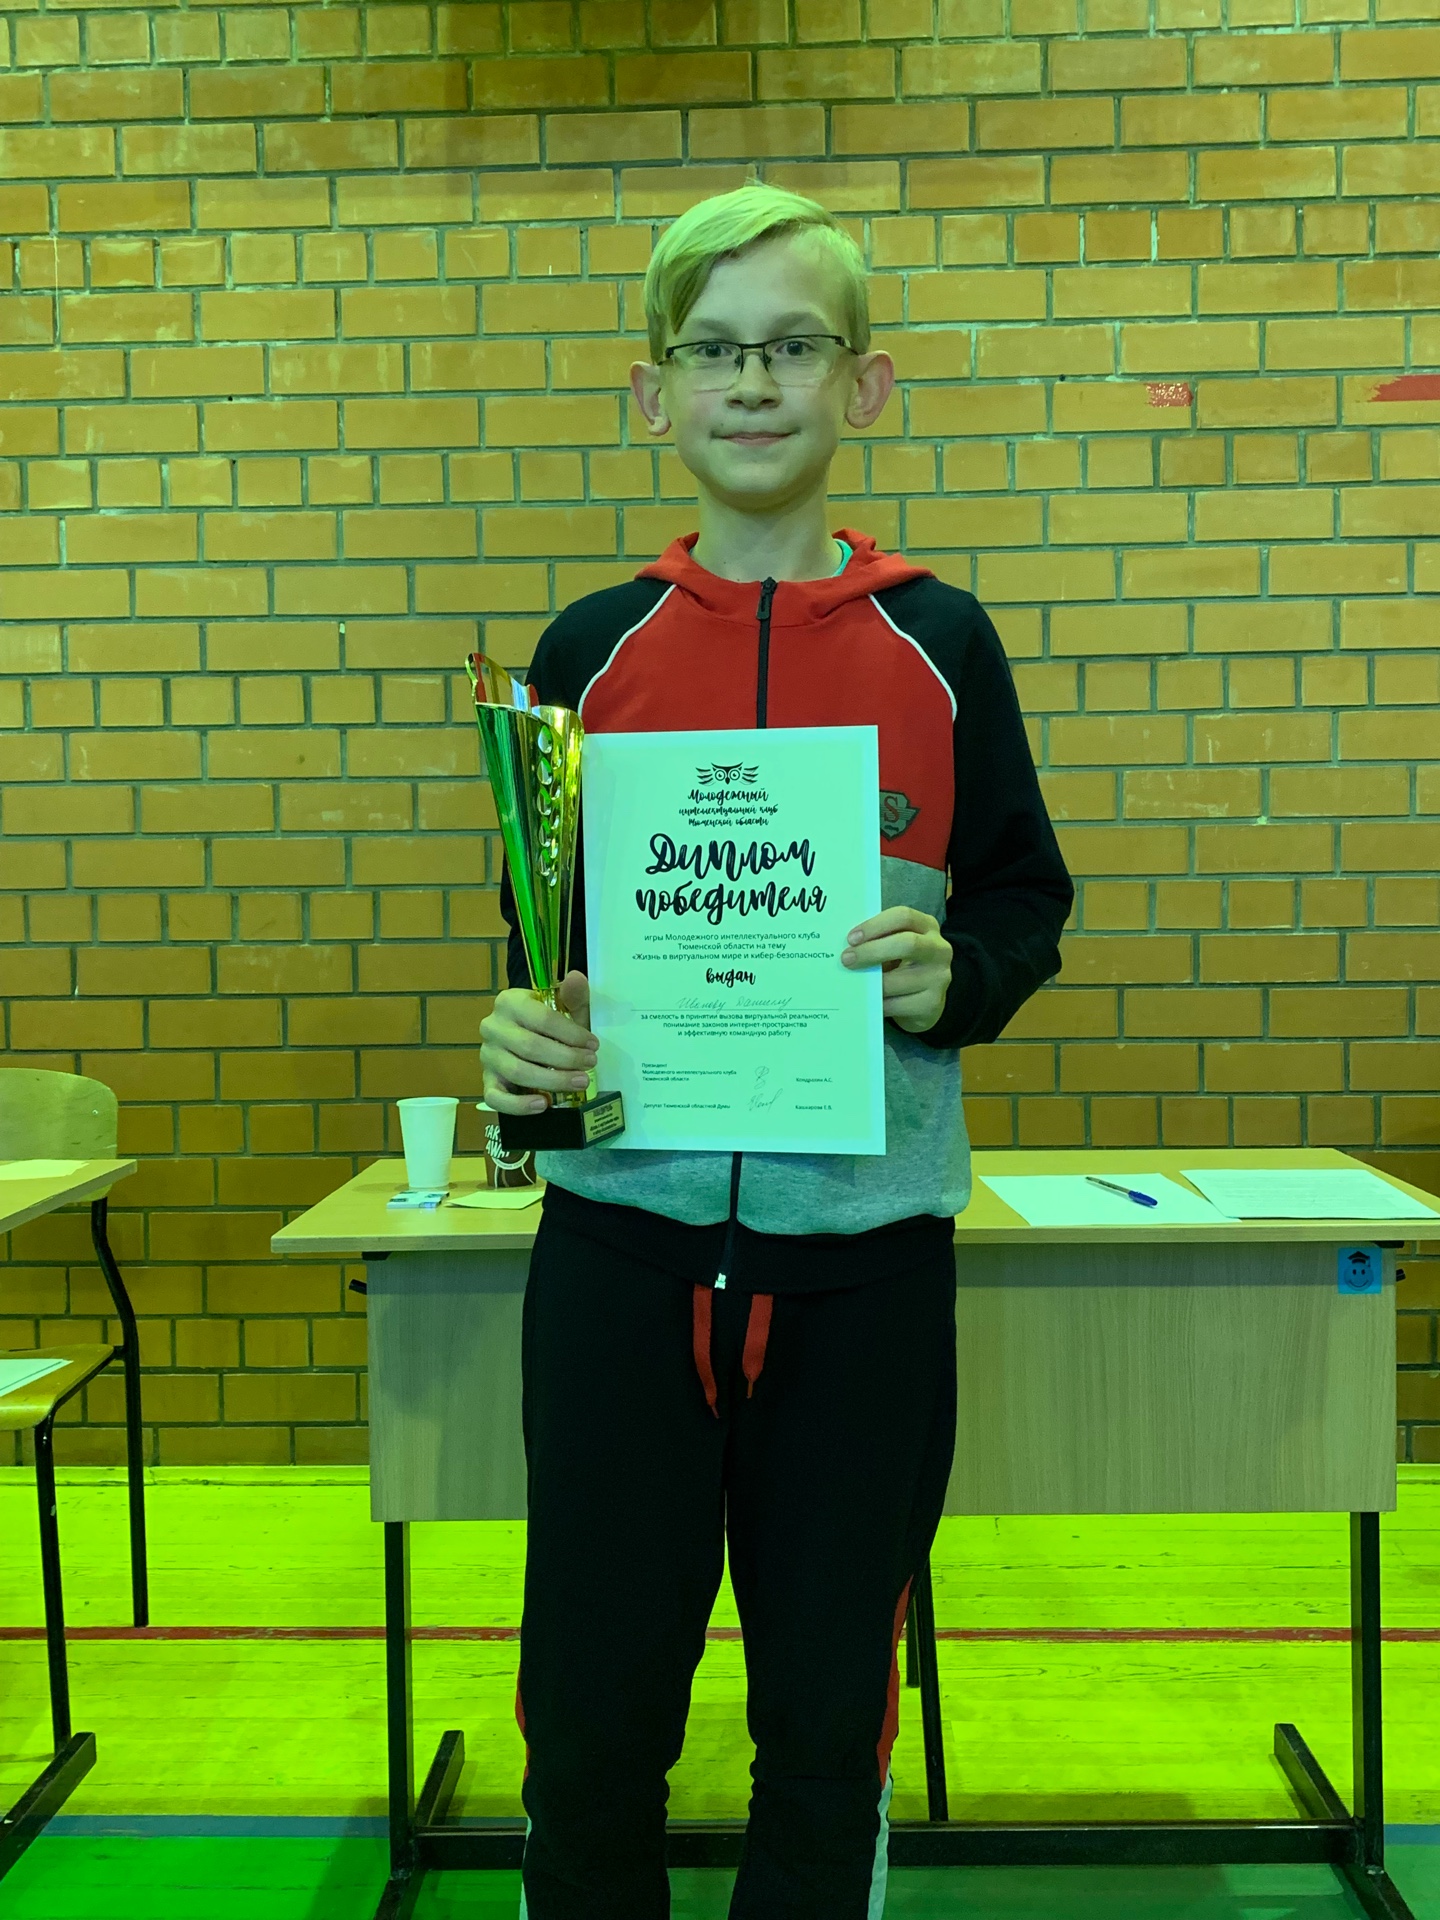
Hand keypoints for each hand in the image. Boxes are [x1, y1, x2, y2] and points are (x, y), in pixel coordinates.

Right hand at [480, 971, 598, 1114]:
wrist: (525, 1035)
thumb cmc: (548, 1022)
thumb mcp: (564, 1007)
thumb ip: (572, 995)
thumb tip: (576, 978)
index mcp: (509, 1002)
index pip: (542, 1018)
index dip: (571, 1033)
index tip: (593, 1044)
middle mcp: (492, 1027)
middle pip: (530, 1047)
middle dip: (566, 1058)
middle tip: (590, 1064)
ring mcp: (487, 1055)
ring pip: (517, 1072)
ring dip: (552, 1081)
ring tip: (579, 1081)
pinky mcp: (486, 1080)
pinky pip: (495, 1098)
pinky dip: (519, 1105)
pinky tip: (542, 1104)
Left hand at [840, 908, 951, 1033]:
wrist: (925, 999)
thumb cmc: (902, 965)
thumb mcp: (895, 944)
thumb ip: (877, 939)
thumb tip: (845, 944)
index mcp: (927, 926)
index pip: (904, 917)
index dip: (875, 926)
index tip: (852, 938)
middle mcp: (939, 950)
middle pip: (907, 944)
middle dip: (872, 951)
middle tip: (847, 959)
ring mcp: (939, 978)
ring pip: (898, 980)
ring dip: (870, 983)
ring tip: (853, 983)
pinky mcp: (932, 1004)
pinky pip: (897, 1005)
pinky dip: (877, 1003)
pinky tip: (867, 1000)